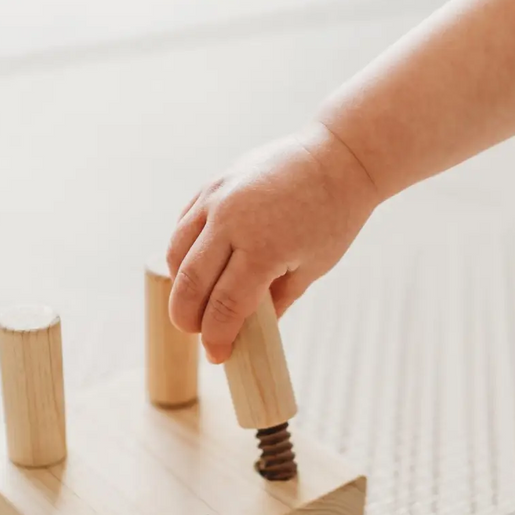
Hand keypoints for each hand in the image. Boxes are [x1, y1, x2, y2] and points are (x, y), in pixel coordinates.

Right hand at [166, 121, 377, 362]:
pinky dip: (183, 253)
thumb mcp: (310, 268)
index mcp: (263, 248)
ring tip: (195, 304)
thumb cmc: (332, 217)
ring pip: (177, 253)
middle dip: (188, 318)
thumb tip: (247, 331)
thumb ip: (276, 302)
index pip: (225, 306)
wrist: (337, 157)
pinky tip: (196, 270)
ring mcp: (217, 199)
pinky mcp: (211, 185)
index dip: (217, 337)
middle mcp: (232, 221)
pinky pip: (183, 225)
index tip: (218, 356)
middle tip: (197, 334)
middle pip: (191, 283)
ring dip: (180, 286)